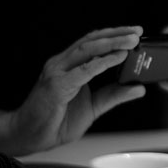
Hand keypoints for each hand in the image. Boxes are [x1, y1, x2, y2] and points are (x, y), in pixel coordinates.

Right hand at [5, 26, 145, 154]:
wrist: (29, 136)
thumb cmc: (55, 121)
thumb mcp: (93, 107)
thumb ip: (114, 95)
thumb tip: (138, 88)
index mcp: (69, 65)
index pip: (92, 43)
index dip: (113, 35)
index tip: (134, 33)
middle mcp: (61, 64)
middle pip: (91, 41)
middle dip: (116, 34)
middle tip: (137, 32)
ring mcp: (57, 72)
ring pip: (87, 50)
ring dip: (111, 43)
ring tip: (131, 41)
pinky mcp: (56, 86)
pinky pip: (83, 71)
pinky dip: (102, 63)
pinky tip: (117, 58)